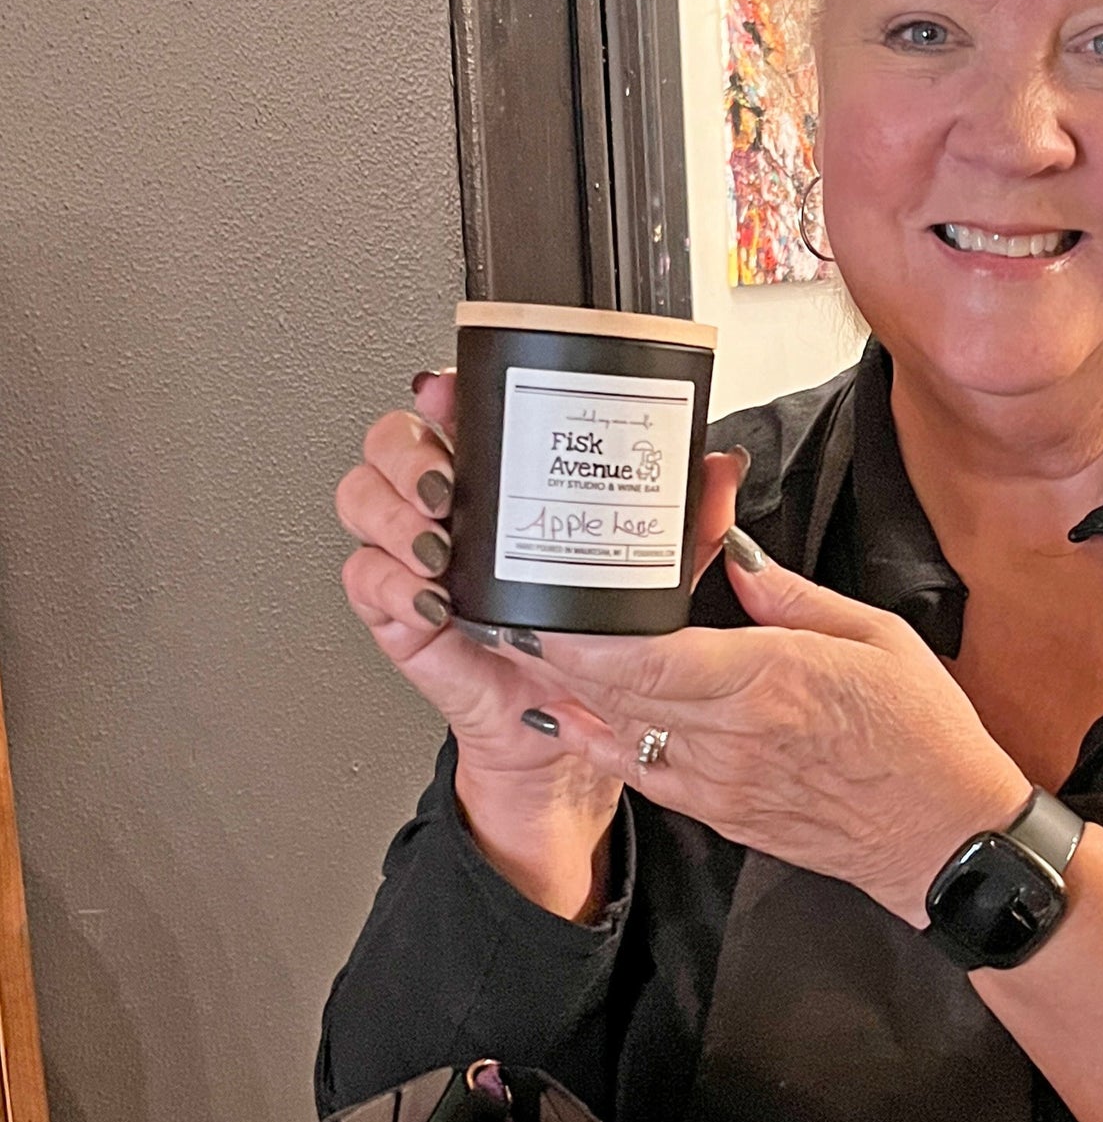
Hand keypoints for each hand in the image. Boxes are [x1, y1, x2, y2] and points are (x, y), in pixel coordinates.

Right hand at [334, 368, 745, 913]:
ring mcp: (416, 556)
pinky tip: (431, 595)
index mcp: (499, 479)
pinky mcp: (398, 612)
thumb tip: (720, 468)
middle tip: (444, 483)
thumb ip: (685, 520)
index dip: (440, 394)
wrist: (561, 731)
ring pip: (362, 501)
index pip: (453, 413)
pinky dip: (392, 581)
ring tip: (439, 540)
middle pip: (390, 445)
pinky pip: (365, 578)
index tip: (446, 390)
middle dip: (407, 453)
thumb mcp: (647, 572)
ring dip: (392, 513)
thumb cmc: (590, 642)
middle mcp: (449, 508)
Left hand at [527, 544, 1029, 926]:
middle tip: (503, 608)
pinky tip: (566, 711)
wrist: (943, 837)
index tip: (540, 598)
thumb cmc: (922, 734)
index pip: (649, 658)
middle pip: (616, 692)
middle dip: (553, 651)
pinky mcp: (721, 813)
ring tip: (518, 647)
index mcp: (772, 680)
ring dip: (565, 691)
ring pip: (617, 733)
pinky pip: (641, 773)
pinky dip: (596, 740)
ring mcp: (721, 782)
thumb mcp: (876, 635)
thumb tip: (733, 558)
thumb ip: (790, 596)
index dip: (582, 635)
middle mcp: (734, 735)